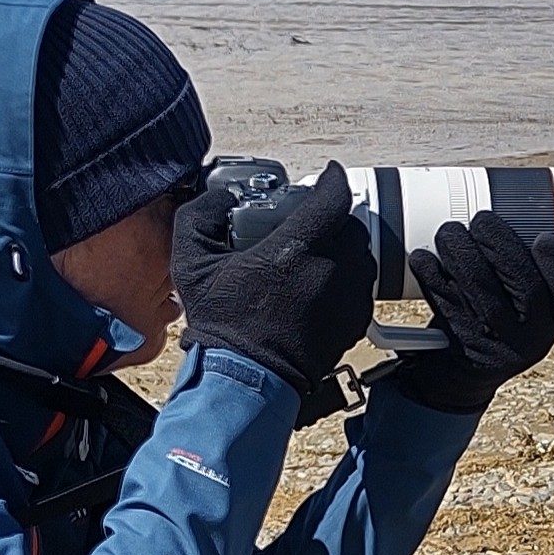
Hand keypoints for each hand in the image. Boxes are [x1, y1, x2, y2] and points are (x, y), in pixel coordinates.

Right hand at [175, 164, 374, 390]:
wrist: (245, 379)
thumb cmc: (221, 325)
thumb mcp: (190, 264)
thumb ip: (199, 218)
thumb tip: (219, 198)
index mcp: (294, 250)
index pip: (332, 199)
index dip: (332, 180)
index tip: (326, 175)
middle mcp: (329, 271)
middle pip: (351, 226)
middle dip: (336, 217)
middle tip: (313, 221)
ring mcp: (346, 299)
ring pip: (362, 256)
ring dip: (344, 248)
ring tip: (317, 254)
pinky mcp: (353, 323)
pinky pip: (362, 288)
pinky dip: (348, 279)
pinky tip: (322, 285)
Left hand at [388, 210, 553, 413]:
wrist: (455, 376)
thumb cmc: (488, 321)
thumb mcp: (516, 304)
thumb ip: (515, 268)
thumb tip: (501, 208)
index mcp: (552, 322)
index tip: (544, 238)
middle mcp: (531, 338)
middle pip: (526, 290)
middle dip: (502, 246)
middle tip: (483, 220)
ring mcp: (496, 345)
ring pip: (485, 297)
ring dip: (464, 256)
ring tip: (449, 232)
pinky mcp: (460, 347)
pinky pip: (447, 308)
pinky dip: (433, 278)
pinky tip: (423, 259)